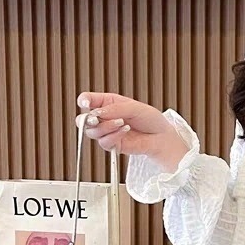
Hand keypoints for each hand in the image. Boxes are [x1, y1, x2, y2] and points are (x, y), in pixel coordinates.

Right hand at [75, 92, 190, 171]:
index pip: (87, 100)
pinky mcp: (112, 145)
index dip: (83, 101)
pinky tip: (125, 131)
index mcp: (107, 103)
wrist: (161, 137)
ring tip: (121, 123)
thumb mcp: (134, 108)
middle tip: (98, 118)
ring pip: (92, 132)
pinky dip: (113, 136)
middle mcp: (104, 118)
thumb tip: (98, 113)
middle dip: (88, 119)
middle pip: (83, 120)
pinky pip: (104, 142)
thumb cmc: (150, 120)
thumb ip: (115, 109)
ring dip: (105, 127)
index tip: (85, 104)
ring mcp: (107, 132)